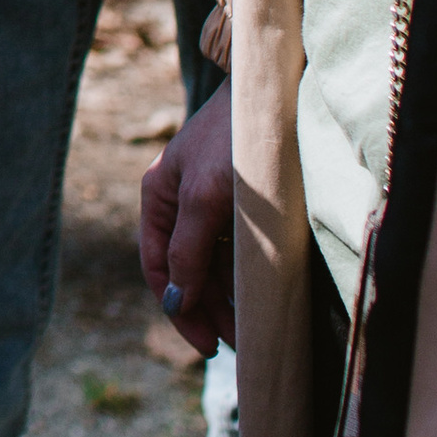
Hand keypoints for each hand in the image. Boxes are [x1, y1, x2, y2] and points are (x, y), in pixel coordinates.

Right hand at [141, 79, 233, 354]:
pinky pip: (236, 248)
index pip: (159, 267)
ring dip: (228, 297)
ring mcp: (212, 201)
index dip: (180, 309)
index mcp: (159, 196)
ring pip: (213, 263)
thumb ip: (188, 249)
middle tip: (236, 344)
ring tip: (251, 327)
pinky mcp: (243, 201)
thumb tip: (177, 299)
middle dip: (207, 308)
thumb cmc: (234, 138)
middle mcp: (181, 201)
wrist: (277, 91)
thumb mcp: (205, 196)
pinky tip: (260, 293)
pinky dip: (244, 274)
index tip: (207, 344)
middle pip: (186, 270)